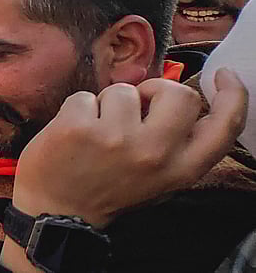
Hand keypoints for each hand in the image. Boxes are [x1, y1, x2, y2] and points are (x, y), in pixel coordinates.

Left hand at [11, 69, 246, 228]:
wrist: (55, 211)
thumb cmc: (107, 187)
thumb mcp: (158, 177)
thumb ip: (176, 143)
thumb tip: (184, 99)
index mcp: (181, 169)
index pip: (225, 126)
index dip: (232, 95)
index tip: (223, 76)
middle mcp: (155, 154)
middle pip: (179, 93)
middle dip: (157, 89)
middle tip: (136, 106)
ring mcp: (116, 139)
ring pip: (124, 90)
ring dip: (107, 104)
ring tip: (96, 131)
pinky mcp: (79, 127)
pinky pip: (86, 96)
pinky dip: (77, 109)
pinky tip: (72, 134)